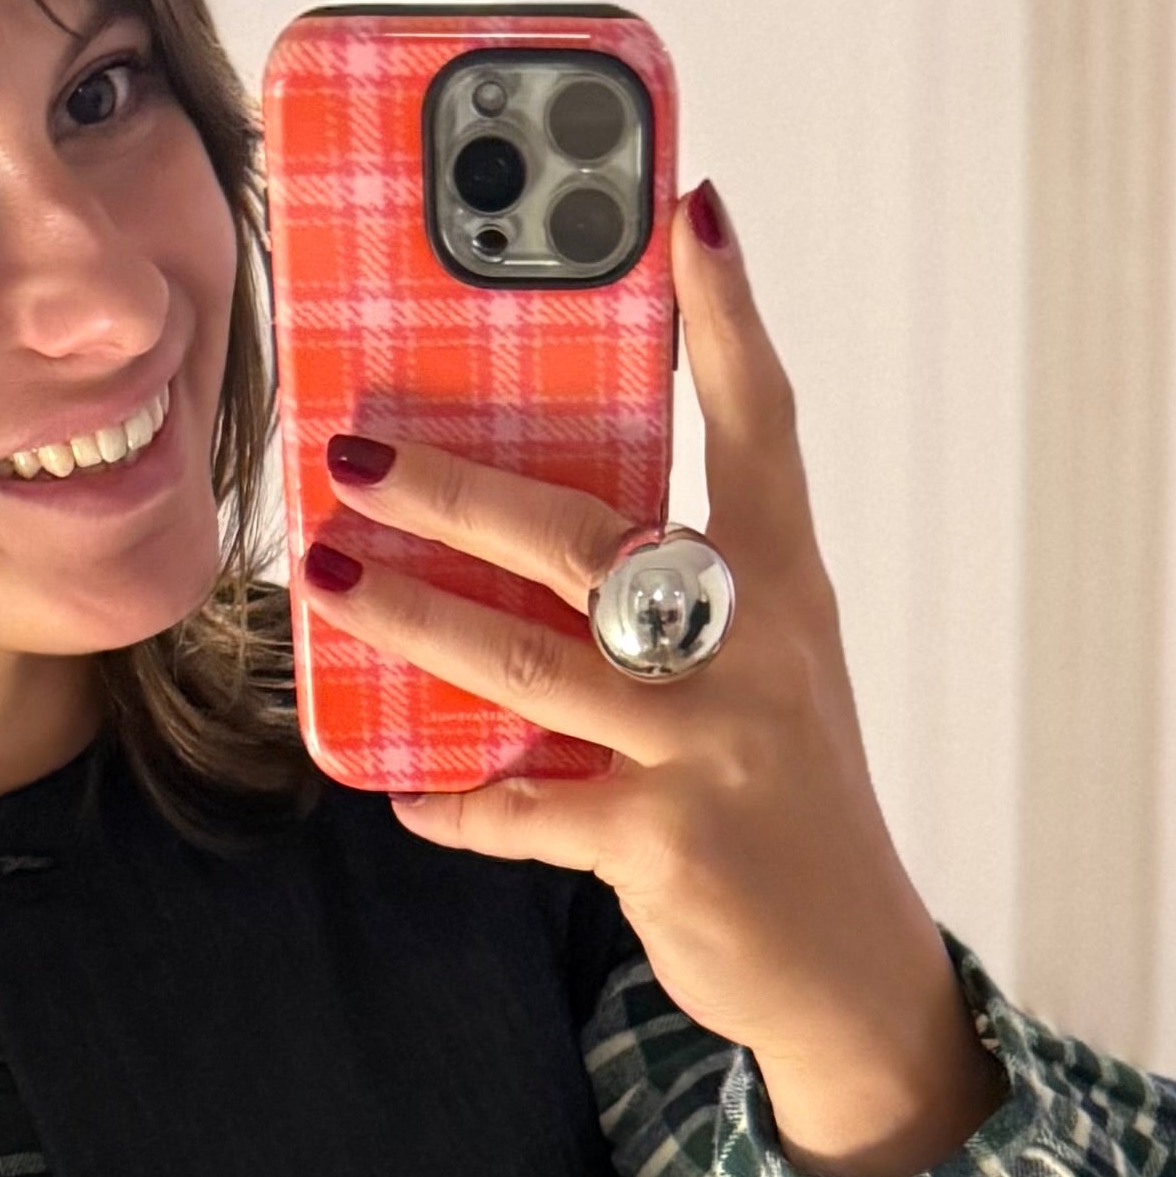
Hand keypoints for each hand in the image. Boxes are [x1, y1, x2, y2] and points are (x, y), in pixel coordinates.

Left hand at [299, 184, 996, 1176]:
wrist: (847, 966)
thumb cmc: (777, 794)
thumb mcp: (756, 673)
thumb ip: (668, 597)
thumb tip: (517, 520)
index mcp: (783, 588)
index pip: (763, 426)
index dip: (729, 317)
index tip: (691, 210)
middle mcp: (755, 652)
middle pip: (591, 537)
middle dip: (459, 487)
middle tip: (352, 446)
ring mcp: (711, 749)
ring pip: (534, 664)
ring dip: (415, 619)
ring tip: (328, 576)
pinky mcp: (666, 843)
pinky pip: (528, 809)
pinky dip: (456, 799)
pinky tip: (400, 786)